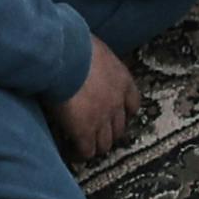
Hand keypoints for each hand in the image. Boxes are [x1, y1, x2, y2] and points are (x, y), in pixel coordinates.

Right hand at [53, 38, 138, 165]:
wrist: (65, 56)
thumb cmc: (75, 45)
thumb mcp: (94, 49)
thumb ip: (97, 61)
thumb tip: (85, 57)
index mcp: (123, 81)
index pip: (133, 104)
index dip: (125, 112)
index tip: (117, 115)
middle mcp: (117, 103)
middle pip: (120, 128)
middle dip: (110, 132)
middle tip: (99, 133)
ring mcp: (102, 119)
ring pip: (105, 143)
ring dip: (97, 145)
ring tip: (86, 146)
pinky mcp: (84, 131)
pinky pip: (86, 150)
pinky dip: (81, 154)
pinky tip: (72, 152)